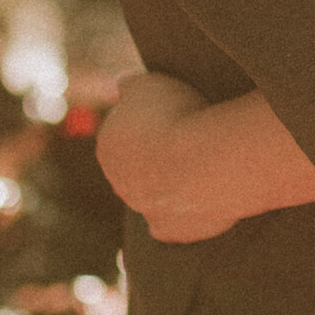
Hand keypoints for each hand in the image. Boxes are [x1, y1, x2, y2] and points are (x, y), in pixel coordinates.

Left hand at [97, 70, 219, 240]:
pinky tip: (206, 197)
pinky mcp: (172, 231)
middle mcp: (119, 183)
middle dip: (160, 156)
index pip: (125, 134)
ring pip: (158, 196)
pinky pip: (177, 223)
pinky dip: (189, 212)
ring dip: (177, 182)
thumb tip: (122, 86)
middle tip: (192, 139)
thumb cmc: (177, 116)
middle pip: (140, 168)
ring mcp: (145, 211)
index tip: (175, 115)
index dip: (150, 123)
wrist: (204, 160)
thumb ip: (130, 86)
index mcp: (107, 147)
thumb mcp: (149, 83)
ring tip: (207, 163)